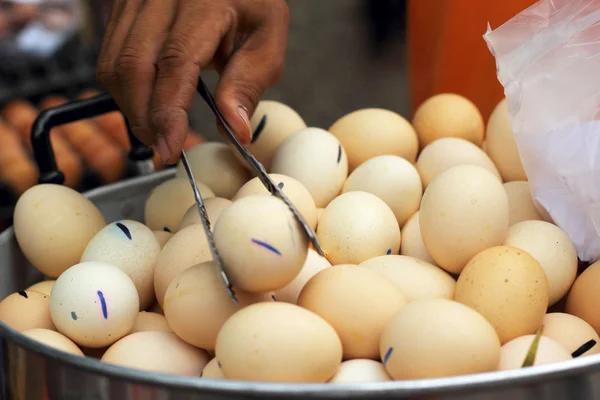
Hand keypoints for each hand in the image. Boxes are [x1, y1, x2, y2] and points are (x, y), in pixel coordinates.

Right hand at [96, 0, 288, 163]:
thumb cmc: (250, 4)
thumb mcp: (266, 40)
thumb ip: (248, 83)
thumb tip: (234, 130)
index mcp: (204, 4)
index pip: (175, 63)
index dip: (168, 111)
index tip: (169, 148)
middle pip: (133, 67)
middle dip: (144, 117)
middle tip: (163, 146)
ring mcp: (137, 0)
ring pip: (114, 65)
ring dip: (131, 106)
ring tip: (157, 129)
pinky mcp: (124, 8)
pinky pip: (110, 55)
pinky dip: (124, 88)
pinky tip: (146, 102)